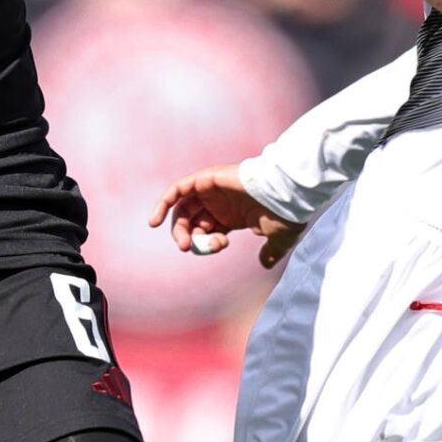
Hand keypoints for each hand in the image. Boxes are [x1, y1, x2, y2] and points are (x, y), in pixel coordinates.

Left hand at [148, 164, 307, 270]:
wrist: (285, 192)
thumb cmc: (283, 212)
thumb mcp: (277, 237)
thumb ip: (270, 251)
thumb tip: (265, 263)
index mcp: (232, 215)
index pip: (208, 231)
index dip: (207, 243)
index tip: (219, 246)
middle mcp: (219, 202)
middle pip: (192, 222)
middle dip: (187, 237)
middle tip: (188, 248)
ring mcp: (211, 190)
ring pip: (183, 209)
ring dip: (177, 227)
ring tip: (183, 243)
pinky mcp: (206, 179)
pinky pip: (177, 190)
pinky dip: (164, 202)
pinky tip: (155, 220)